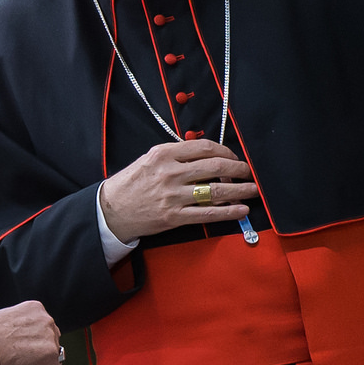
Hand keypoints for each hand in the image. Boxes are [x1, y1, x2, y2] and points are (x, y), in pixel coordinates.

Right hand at [0, 301, 62, 364]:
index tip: (19, 350)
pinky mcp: (51, 355)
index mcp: (35, 308)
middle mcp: (46, 320)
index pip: (42, 328)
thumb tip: (21, 341)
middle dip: (36, 353)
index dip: (31, 343)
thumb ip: (19, 328)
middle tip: (19, 361)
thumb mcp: (5, 322)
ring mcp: (50, 337)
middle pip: (50, 342)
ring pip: (52, 358)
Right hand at [98, 139, 258, 240]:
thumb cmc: (131, 184)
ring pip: (216, 190)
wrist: (111, 210)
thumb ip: (175, 155)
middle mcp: (170, 173)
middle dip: (239, 169)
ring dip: (240, 190)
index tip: (234, 157)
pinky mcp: (174, 216)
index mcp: (164, 154)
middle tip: (248, 172)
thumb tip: (206, 155)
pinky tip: (241, 210)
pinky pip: (208, 213)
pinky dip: (228, 212)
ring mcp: (173, 196)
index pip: (204, 147)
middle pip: (215, 166)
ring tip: (252, 191)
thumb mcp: (149, 159)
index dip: (226, 151)